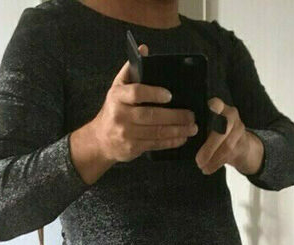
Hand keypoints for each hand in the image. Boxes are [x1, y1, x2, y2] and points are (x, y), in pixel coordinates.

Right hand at [70, 45, 197, 180]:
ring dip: (177, 130)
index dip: (154, 93)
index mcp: (117, 96)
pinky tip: (182, 138)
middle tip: (191, 115)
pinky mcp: (132, 148)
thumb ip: (131, 68)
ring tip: (192, 127)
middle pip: (150, 115)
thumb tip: (144, 49)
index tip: (170, 95)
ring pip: (156, 132)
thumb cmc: (114, 108)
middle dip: (174, 116)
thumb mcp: (118, 87)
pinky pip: (155, 144)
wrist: (101, 139)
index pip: (136, 92)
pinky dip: (171, 142)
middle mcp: (120, 115)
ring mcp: (126, 133)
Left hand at [195, 98, 263, 176]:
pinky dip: (216, 164)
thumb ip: (200, 126)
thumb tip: (185, 135)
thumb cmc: (218, 134)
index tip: (212, 106)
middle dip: (209, 148)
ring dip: (212, 159)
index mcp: (220, 108)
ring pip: (226, 145)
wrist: (241, 145)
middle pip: (222, 130)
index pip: (218, 104)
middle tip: (198, 161)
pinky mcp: (243, 143)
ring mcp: (239, 129)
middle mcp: (231, 115)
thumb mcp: (209, 126)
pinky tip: (208, 169)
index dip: (216, 106)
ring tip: (201, 166)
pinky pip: (229, 155)